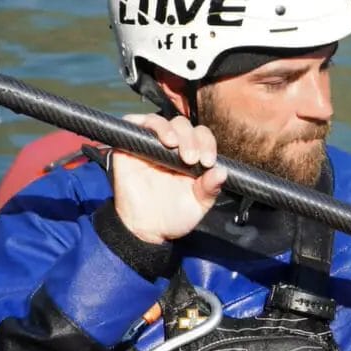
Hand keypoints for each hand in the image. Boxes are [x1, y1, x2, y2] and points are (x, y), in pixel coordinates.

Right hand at [111, 113, 227, 243]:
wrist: (147, 229)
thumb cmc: (174, 216)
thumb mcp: (198, 204)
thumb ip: (210, 188)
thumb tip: (222, 172)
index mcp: (192, 157)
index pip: (202, 137)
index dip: (207, 144)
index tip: (208, 162)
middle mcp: (172, 148)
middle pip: (183, 125)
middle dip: (191, 138)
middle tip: (191, 159)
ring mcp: (150, 145)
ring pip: (160, 121)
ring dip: (170, 129)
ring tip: (173, 145)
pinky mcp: (128, 146)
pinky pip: (133, 124)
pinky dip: (143, 123)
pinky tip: (156, 140)